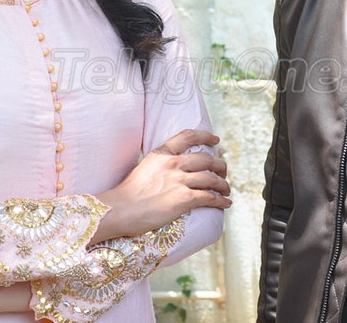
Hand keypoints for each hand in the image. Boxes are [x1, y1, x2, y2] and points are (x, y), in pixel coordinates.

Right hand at [94, 128, 230, 242]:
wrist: (120, 210)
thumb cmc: (126, 194)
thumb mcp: (143, 168)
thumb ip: (159, 165)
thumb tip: (170, 170)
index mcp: (162, 153)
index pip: (189, 136)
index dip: (206, 136)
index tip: (216, 139)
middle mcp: (173, 164)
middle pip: (207, 159)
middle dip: (220, 165)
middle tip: (223, 171)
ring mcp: (179, 181)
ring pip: (212, 179)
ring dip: (223, 184)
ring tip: (226, 189)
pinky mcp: (184, 199)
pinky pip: (210, 197)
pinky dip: (221, 200)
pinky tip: (226, 203)